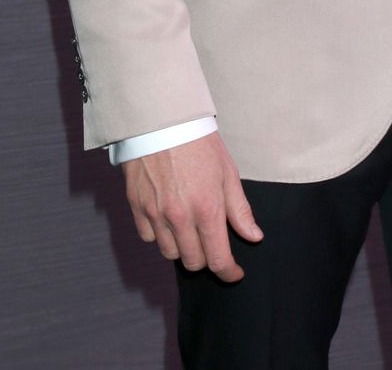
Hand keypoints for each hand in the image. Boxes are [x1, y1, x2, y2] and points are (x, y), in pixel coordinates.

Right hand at [122, 132, 262, 279]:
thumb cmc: (199, 142)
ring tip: (190, 229)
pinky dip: (160, 235)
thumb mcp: (227, 172)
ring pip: (170, 253)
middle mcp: (180, 217)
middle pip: (193, 262)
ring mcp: (155, 214)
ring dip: (183, 248)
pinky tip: (168, 219)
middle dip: (207, 259)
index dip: (229, 272)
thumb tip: (254, 236)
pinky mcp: (137, 207)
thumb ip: (240, 209)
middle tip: (213, 244)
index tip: (234, 272)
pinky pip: (149, 238)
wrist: (162, 120)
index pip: (218, 260)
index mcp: (207, 209)